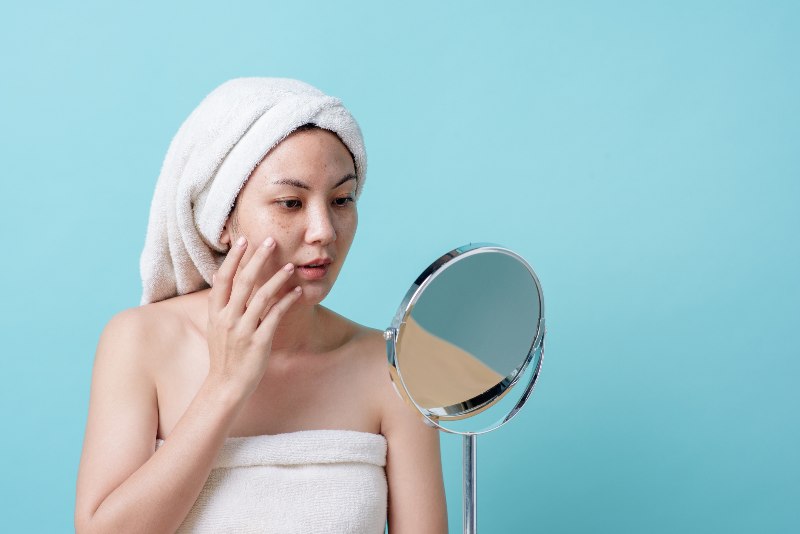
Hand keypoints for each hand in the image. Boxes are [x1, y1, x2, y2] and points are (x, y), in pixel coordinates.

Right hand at [206, 236, 302, 396]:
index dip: (233, 259)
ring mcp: (243, 330)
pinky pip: (275, 316)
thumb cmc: (224, 354)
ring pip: (262, 296)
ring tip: (290, 266)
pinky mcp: (259, 341)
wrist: (226, 385)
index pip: (223, 278)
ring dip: (278, 278)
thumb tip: (221, 276)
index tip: (243, 240)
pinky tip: (297, 291)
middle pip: (244, 281)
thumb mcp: (216, 326)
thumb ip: (221, 303)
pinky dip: (287, 301)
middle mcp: (227, 319)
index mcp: (215, 313)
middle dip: (258, 259)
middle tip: (271, 240)